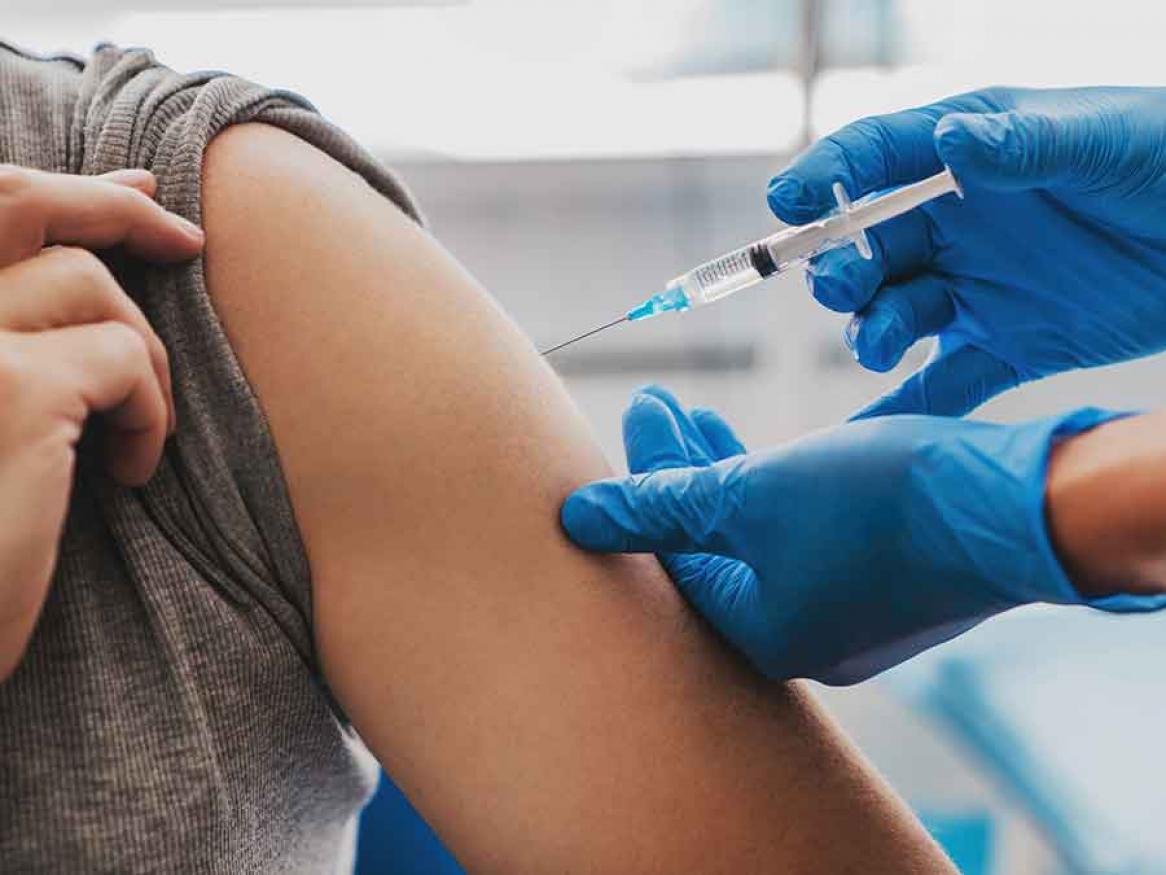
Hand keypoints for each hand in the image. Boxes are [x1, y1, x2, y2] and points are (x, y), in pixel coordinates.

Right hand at [0, 165, 203, 679]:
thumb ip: (19, 328)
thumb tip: (107, 240)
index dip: (65, 186)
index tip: (141, 193)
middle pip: (19, 200)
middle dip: (116, 208)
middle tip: (186, 239)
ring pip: (90, 289)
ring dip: (140, 357)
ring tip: (133, 435)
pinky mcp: (9, 393)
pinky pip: (123, 360)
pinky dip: (151, 410)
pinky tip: (132, 473)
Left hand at [561, 387, 1152, 683]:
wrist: (1017, 507)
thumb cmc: (875, 505)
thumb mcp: (749, 496)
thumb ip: (658, 507)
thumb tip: (574, 519)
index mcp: (759, 635)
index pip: (673, 556)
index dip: (643, 481)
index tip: (636, 412)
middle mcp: (801, 638)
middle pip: (712, 545)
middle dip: (678, 469)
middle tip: (654, 404)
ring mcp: (848, 612)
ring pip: (760, 536)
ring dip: (723, 472)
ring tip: (691, 414)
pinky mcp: (886, 580)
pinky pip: (804, 534)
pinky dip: (773, 488)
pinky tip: (759, 452)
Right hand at [767, 87, 1165, 417]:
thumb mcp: (1100, 141)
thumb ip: (1023, 144)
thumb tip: (949, 141)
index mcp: (965, 159)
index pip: (875, 159)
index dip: (825, 177)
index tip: (787, 202)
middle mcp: (955, 225)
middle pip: (866, 250)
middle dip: (839, 269)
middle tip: (844, 286)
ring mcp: (974, 290)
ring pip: (891, 317)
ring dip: (870, 332)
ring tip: (882, 346)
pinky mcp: (1002, 347)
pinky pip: (939, 386)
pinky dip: (903, 413)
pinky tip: (866, 443)